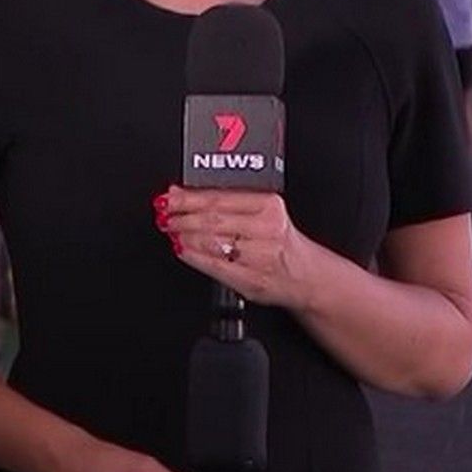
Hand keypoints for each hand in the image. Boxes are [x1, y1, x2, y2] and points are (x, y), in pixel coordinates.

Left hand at [155, 187, 318, 308]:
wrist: (305, 275)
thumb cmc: (279, 241)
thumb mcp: (261, 211)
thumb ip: (223, 201)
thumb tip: (181, 192)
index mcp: (268, 205)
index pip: (220, 197)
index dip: (189, 198)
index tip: (170, 197)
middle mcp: (266, 229)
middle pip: (213, 219)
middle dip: (183, 217)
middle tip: (166, 216)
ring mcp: (259, 256)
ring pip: (211, 242)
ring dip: (185, 236)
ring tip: (172, 231)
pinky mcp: (251, 280)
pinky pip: (215, 266)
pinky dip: (194, 257)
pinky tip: (183, 250)